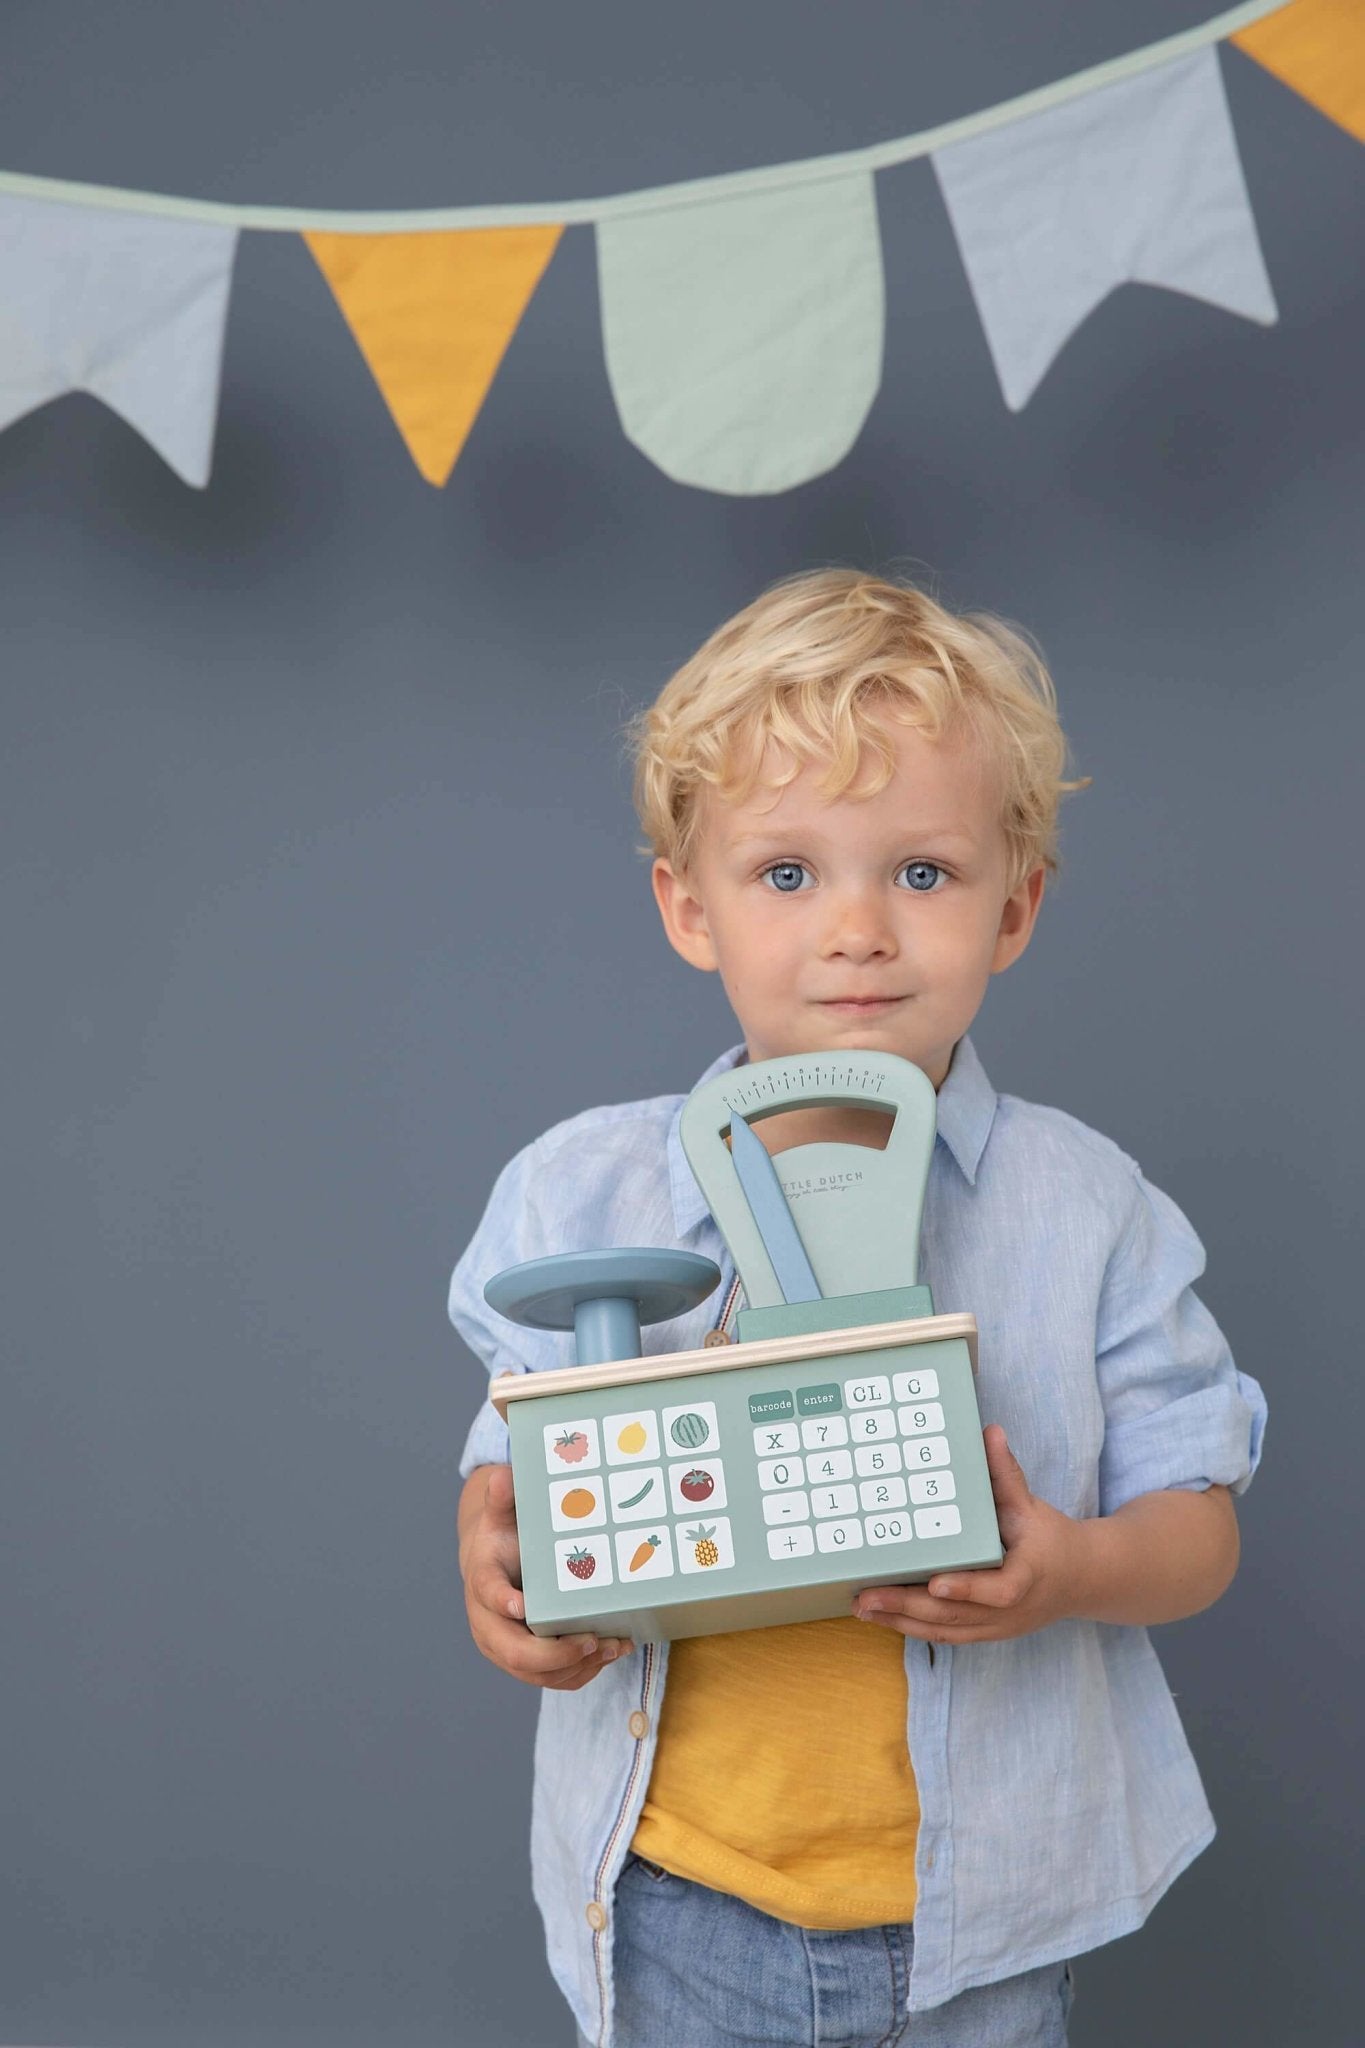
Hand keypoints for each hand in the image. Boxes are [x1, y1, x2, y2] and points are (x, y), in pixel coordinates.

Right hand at [459, 1463, 634, 1688]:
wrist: (496, 1563)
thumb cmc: (504, 1536)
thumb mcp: (501, 1512)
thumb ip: (502, 1497)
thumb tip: (502, 1477)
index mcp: (481, 1580)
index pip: (487, 1592)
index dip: (503, 1601)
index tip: (523, 1605)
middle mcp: (487, 1623)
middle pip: (515, 1652)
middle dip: (555, 1653)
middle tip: (591, 1639)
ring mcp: (505, 1648)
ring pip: (536, 1673)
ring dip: (576, 1667)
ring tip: (612, 1647)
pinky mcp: (525, 1663)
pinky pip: (552, 1678)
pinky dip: (581, 1672)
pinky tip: (609, 1653)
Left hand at [852, 1425, 1089, 1644]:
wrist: (1080, 1580)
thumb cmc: (1051, 1539)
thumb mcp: (1031, 1506)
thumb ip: (1006, 1474)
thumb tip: (989, 1432)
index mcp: (1027, 1577)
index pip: (999, 1590)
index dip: (967, 1589)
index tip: (936, 1584)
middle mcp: (1010, 1611)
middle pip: (957, 1616)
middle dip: (908, 1606)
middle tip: (867, 1596)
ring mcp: (996, 1627)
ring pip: (945, 1631)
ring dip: (901, 1621)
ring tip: (862, 1607)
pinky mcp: (985, 1633)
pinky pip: (945, 1636)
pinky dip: (912, 1627)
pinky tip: (882, 1617)